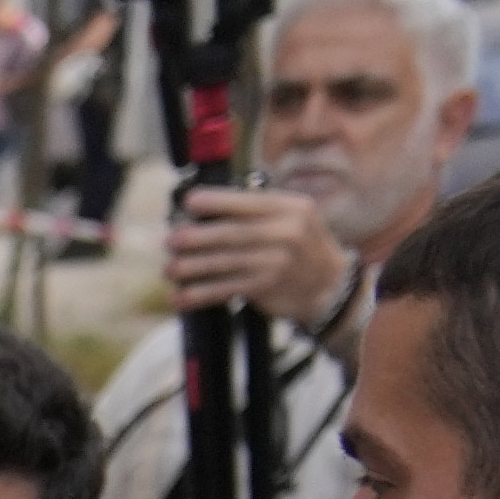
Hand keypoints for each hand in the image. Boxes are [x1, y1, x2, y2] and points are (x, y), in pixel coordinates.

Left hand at [156, 182, 350, 324]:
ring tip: (170, 270)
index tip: (189, 202)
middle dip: (197, 238)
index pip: (249, 202)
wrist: (329, 285)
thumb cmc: (300, 246)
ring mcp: (278, 261)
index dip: (216, 202)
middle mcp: (287, 232)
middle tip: (170, 241)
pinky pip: (227, 289)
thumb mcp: (293, 218)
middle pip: (233, 233)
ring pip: (226, 263)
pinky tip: (182, 297)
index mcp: (291, 208)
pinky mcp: (268, 287)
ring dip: (192, 268)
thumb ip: (259, 211)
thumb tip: (206, 210)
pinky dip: (201, 294)